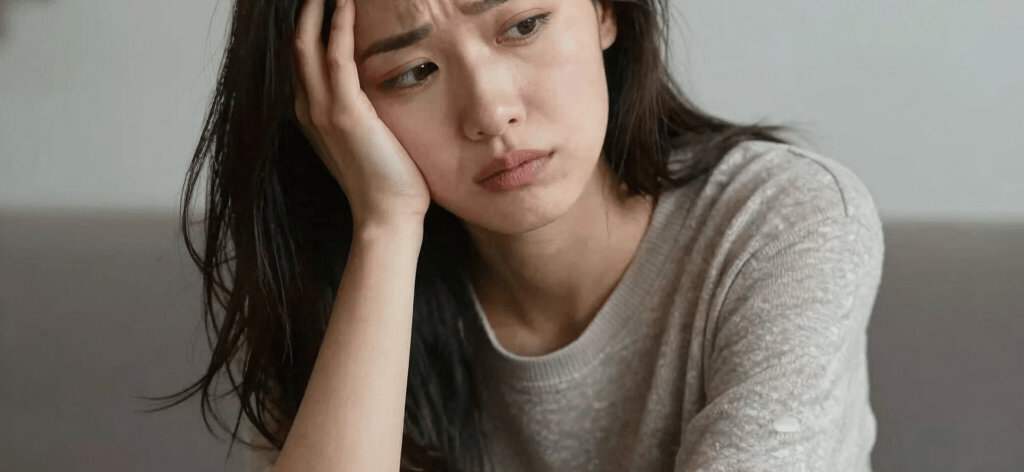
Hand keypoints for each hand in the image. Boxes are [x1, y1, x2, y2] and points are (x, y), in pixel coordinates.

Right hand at [294, 0, 431, 226]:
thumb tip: (381, 92)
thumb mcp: (370, 138)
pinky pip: (336, 57)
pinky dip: (339, 26)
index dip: (311, 27)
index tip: (323, 2)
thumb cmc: (388, 182)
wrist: (387, 216)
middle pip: (298, 45)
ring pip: (308, 45)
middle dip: (307, 11)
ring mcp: (322, 111)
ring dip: (318, 9)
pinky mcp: (345, 113)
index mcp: (313, 115)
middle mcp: (309, 109)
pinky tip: (347, 4)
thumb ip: (365, 112)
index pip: (304, 60)